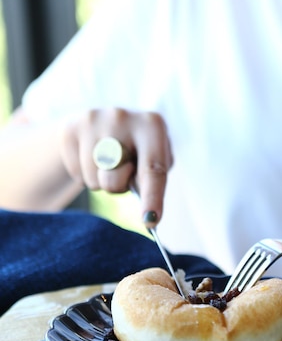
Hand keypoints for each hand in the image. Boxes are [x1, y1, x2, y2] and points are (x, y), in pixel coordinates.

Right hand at [59, 108, 172, 225]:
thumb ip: (152, 181)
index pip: (152, 170)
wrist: (99, 124)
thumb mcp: (153, 158)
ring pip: (94, 180)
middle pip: (115, 180)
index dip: (152, 198)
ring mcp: (93, 121)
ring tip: (107, 162)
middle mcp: (122, 117)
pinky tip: (91, 158)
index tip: (150, 222)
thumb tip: (148, 216)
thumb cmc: (137, 150)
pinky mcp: (70, 129)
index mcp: (152, 125)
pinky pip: (77, 173)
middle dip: (118, 187)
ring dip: (101, 181)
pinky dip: (85, 174)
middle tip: (122, 171)